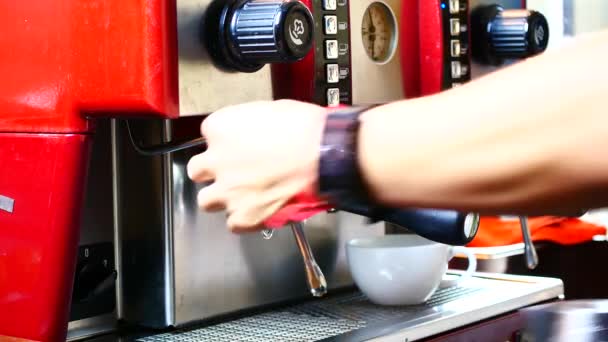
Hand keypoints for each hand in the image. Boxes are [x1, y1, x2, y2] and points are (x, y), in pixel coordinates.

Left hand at [187, 100, 327, 231]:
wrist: (325, 154)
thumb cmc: (305, 128)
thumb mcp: (268, 111)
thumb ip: (248, 125)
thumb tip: (250, 134)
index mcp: (220, 127)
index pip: (207, 136)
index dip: (224, 143)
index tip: (237, 146)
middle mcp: (216, 160)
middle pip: (197, 171)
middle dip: (213, 172)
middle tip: (233, 171)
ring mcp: (228, 190)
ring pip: (206, 201)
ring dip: (222, 198)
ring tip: (243, 195)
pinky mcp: (243, 215)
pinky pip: (233, 224)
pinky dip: (244, 219)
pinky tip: (258, 210)